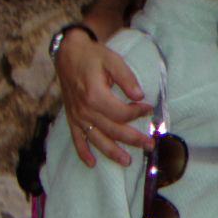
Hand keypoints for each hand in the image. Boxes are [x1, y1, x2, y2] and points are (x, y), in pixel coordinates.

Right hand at [53, 30, 154, 168]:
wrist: (68, 53)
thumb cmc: (92, 55)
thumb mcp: (112, 59)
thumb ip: (126, 78)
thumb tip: (140, 95)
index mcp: (95, 95)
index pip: (121, 113)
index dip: (137, 113)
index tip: (149, 109)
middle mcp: (85, 110)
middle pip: (112, 130)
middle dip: (133, 139)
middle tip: (149, 145)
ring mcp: (77, 116)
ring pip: (97, 140)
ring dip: (112, 153)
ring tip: (127, 161)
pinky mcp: (71, 118)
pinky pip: (77, 140)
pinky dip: (83, 153)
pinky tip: (92, 164)